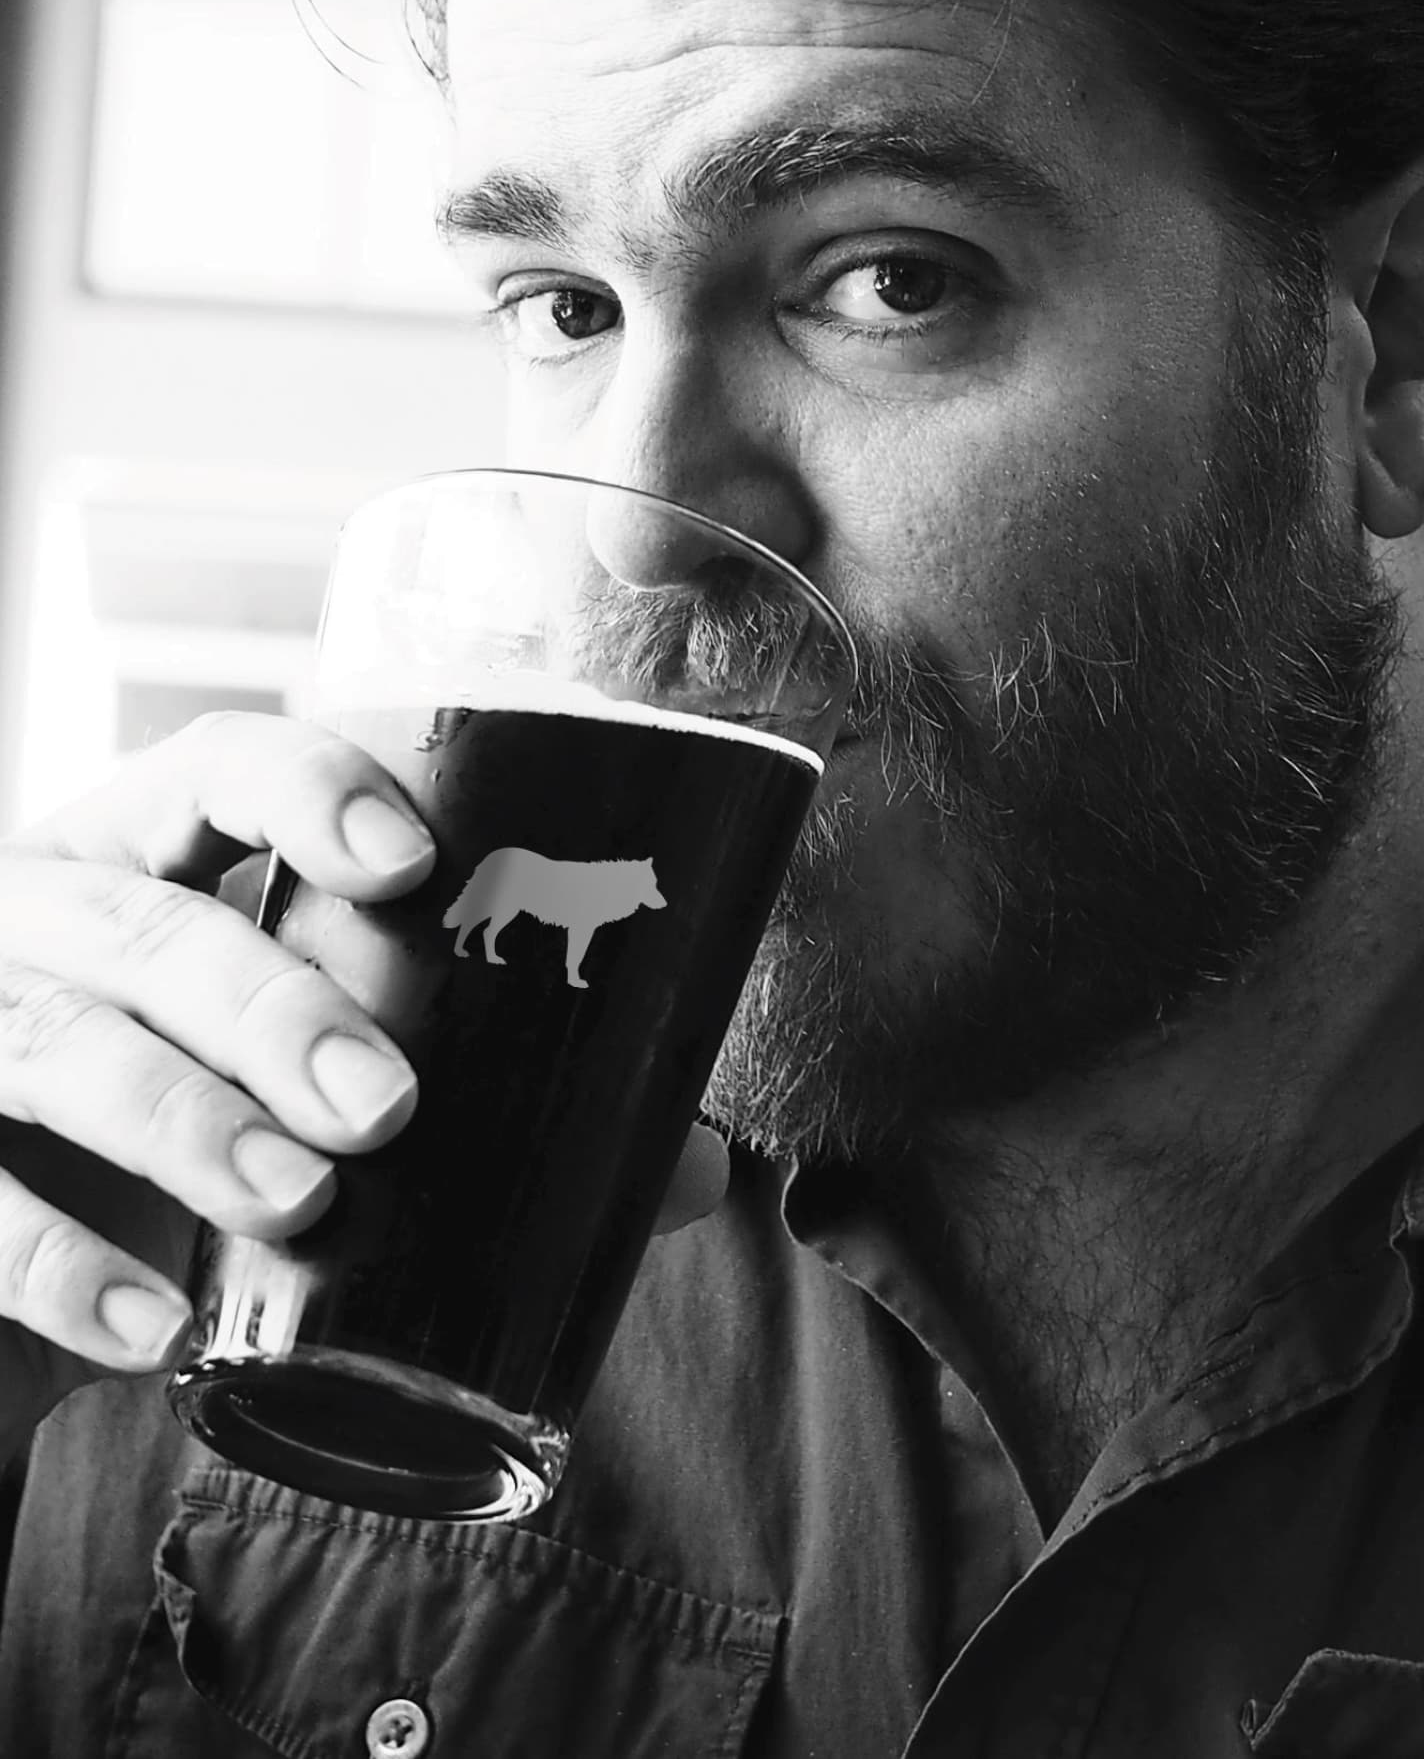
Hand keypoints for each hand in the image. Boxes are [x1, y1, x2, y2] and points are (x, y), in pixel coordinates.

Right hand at [0, 713, 729, 1435]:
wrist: (3, 1278)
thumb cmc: (180, 1149)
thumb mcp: (304, 1104)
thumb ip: (488, 1123)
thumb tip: (686, 1167)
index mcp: (149, 859)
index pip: (215, 766)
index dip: (307, 788)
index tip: (412, 861)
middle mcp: (44, 918)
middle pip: (146, 923)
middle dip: (269, 1006)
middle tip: (386, 1105)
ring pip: (54, 1039)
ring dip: (180, 1119)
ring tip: (298, 1200)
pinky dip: (59, 1268)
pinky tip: (157, 1329)